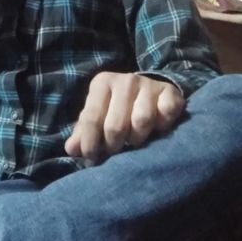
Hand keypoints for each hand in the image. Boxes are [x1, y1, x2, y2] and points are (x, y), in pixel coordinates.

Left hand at [64, 72, 184, 164]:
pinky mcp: (170, 92)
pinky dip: (162, 126)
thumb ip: (83, 131)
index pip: (91, 118)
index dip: (90, 144)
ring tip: (134, 139)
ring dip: (137, 138)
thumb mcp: (98, 114)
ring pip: (141, 122)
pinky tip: (157, 128)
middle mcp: (125, 80)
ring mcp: (148, 85)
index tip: (91, 160)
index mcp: (102, 83)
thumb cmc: (117, 107)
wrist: (150, 90)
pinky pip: (166, 114)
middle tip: (115, 151)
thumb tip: (71, 149)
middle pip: (115, 125)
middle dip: (113, 145)